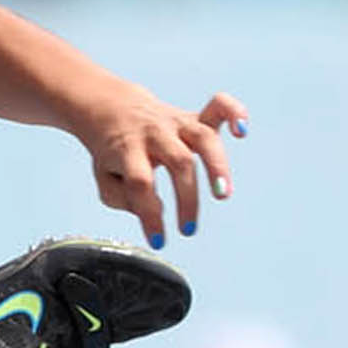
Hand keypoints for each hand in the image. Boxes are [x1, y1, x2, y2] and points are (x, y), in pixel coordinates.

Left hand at [78, 88, 247, 245]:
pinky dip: (235, 113)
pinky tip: (242, 131)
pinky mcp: (193, 116)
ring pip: (204, 137)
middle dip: (187, 197)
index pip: (140, 182)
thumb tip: (155, 209)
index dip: (150, 214)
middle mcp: (154, 133)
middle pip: (178, 161)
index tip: (158, 241)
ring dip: (218, 166)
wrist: (111, 108)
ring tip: (223, 195)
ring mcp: (176, 122)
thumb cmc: (113, 151)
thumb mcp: (104, 176)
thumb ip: (122, 197)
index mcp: (127, 149)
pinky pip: (218, 106)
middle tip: (188, 230)